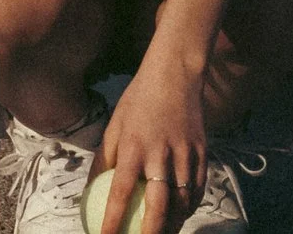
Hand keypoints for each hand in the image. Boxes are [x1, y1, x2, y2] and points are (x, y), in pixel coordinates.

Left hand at [91, 56, 205, 233]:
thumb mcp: (114, 125)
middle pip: (158, 205)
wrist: (176, 75)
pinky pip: (197, 188)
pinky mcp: (202, 152)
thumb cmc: (139, 100)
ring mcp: (185, 154)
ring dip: (173, 224)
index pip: (120, 193)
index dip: (113, 220)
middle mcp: (160, 154)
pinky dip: (190, 206)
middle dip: (151, 233)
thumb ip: (104, 159)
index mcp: (133, 147)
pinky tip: (182, 215)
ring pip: (182, 201)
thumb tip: (91, 189)